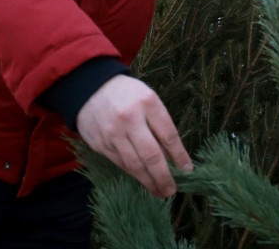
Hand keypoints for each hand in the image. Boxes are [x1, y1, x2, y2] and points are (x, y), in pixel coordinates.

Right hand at [76, 75, 191, 196]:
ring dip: (148, 181)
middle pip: (151, 155)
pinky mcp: (100, 143)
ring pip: (134, 164)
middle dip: (163, 176)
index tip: (187, 170)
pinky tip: (142, 179)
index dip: (179, 156)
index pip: (168, 135)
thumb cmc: (128, 94)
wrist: (91, 87)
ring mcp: (113, 133)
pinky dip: (133, 173)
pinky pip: (120, 163)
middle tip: (171, 190)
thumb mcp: (148, 99)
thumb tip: (172, 155)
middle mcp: (130, 118)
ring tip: (159, 191)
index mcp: (148, 103)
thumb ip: (159, 124)